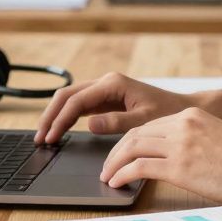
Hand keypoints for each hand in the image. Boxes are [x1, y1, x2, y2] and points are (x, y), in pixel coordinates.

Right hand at [34, 72, 192, 144]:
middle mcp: (105, 83)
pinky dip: (66, 118)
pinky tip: (59, 131)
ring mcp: (104, 90)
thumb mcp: (144, 120)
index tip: (51, 137)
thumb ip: (117, 122)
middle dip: (50, 116)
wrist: (182, 109)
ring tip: (44, 136)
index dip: (60, 120)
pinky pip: (79, 106)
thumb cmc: (167, 113)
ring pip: (70, 99)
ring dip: (55, 116)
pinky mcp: (105, 99)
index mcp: (112, 84)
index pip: (77, 101)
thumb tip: (89, 125)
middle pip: (66, 96)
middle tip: (39, 138)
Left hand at [100, 107, 221, 202]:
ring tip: (107, 177)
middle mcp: (183, 124)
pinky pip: (139, 167)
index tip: (122, 154)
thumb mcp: (218, 140)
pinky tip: (117, 183)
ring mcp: (180, 144)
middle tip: (107, 166)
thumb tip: (178, 159)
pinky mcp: (180, 166)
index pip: (150, 126)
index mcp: (192, 116)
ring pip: (132, 148)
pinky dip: (122, 174)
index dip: (130, 141)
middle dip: (116, 151)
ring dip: (114, 163)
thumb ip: (195, 143)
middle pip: (136, 134)